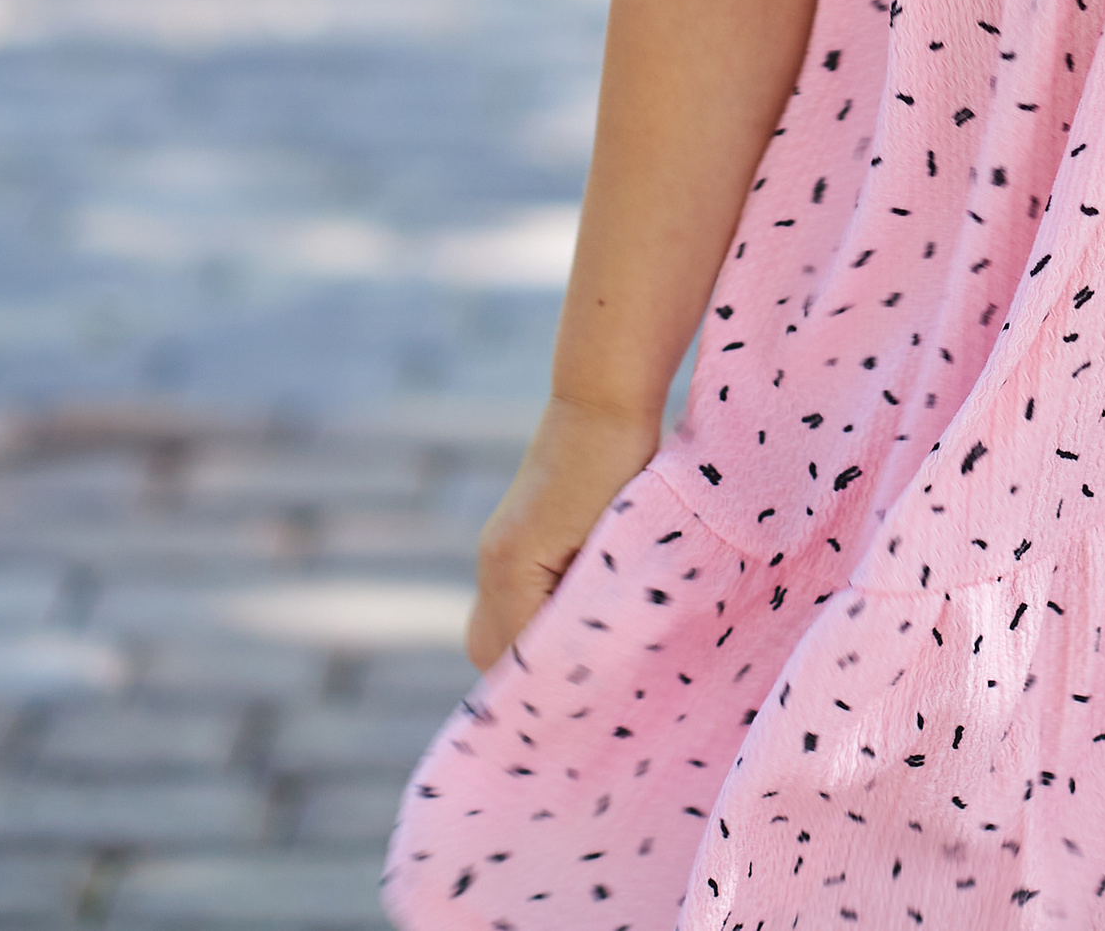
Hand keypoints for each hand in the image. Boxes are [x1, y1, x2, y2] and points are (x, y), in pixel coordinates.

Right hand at [467, 393, 659, 669]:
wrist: (604, 396)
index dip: (547, 688)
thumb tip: (580, 661)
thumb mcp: (606, 542)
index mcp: (509, 569)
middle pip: (490, 651)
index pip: (511, 661)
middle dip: (532, 674)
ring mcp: (502, 547)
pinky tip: (583, 614)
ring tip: (588, 656)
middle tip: (585, 689)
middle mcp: (493, 563)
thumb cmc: (614, 463)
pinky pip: (516, 595)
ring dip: (537, 642)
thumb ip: (584, 604)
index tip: (584, 708)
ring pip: (501, 624)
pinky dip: (540, 613)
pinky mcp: (519, 535)